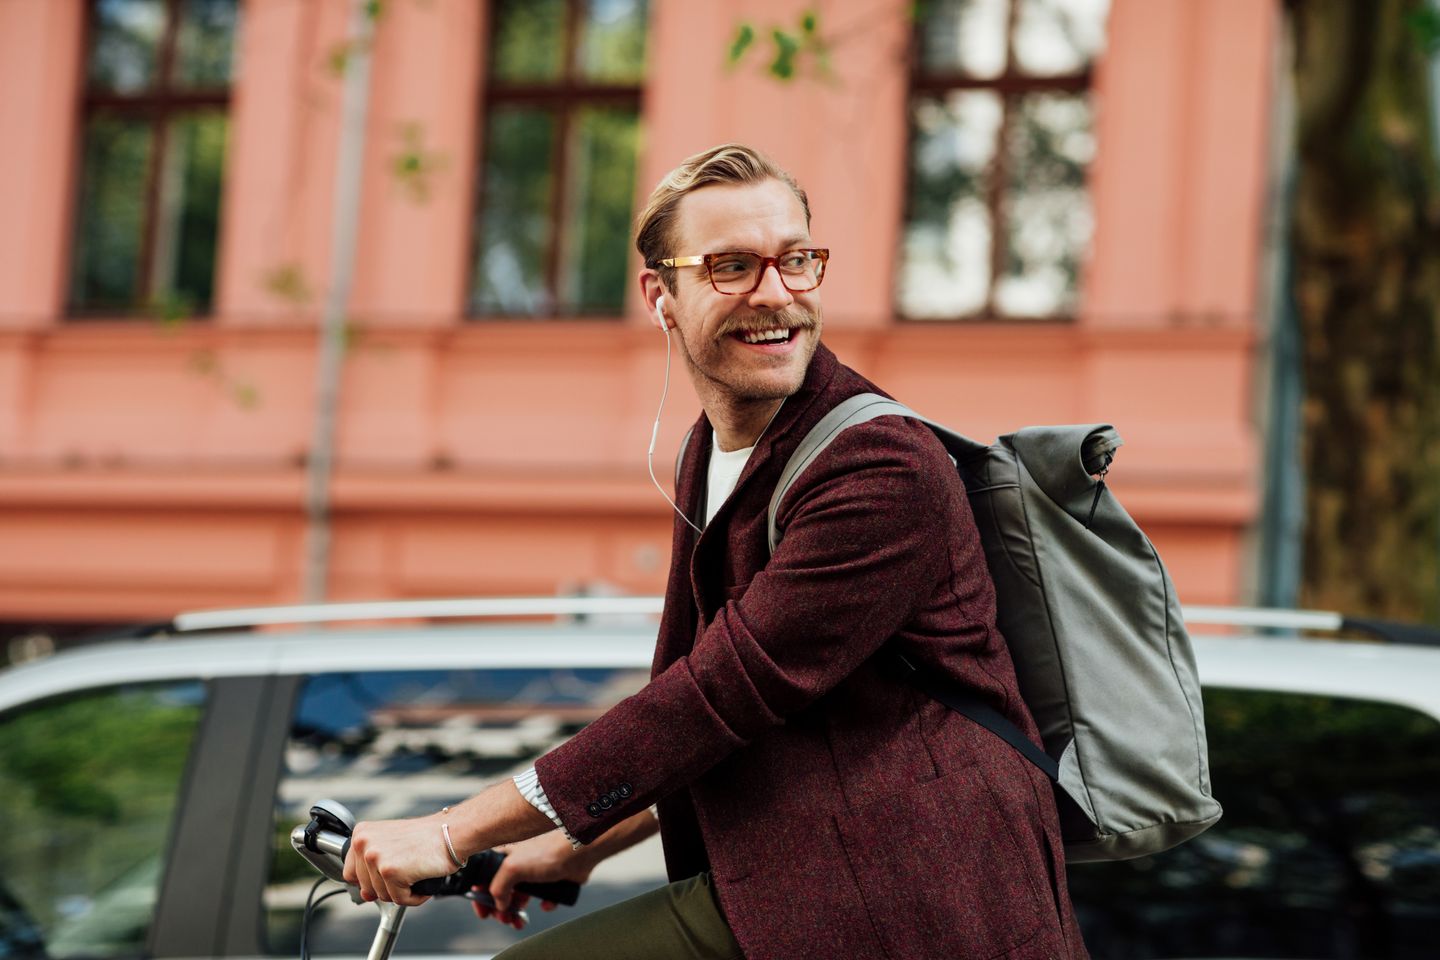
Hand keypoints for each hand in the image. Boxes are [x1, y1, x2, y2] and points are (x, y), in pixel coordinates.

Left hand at [343, 813, 452, 906]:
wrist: (451, 832)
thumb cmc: (426, 837)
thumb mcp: (390, 842)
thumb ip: (371, 865)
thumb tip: (365, 894)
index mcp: (361, 833)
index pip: (350, 873)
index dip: (371, 879)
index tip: (387, 872)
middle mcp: (364, 843)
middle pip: (366, 888)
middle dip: (388, 886)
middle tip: (407, 869)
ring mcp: (375, 857)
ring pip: (382, 896)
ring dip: (402, 891)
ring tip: (416, 872)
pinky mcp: (390, 872)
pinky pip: (399, 900)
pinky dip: (414, 897)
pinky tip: (422, 878)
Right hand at [472, 831, 593, 928]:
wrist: (578, 852)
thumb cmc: (546, 852)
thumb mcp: (512, 868)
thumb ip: (498, 887)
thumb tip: (499, 904)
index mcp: (505, 855)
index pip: (485, 877)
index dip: (481, 895)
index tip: (484, 911)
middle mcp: (519, 862)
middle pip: (502, 891)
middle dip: (501, 908)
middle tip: (504, 919)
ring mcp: (535, 871)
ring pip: (522, 897)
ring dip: (518, 911)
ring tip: (520, 920)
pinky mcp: (552, 879)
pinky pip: (544, 897)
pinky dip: (544, 903)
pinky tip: (547, 904)